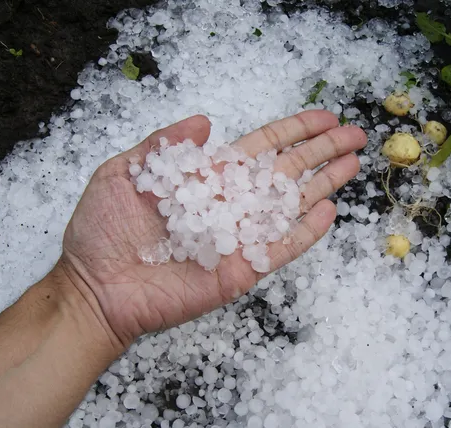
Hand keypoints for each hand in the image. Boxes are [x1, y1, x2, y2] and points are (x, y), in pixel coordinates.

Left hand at [57, 111, 366, 348]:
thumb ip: (164, 145)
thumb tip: (205, 119)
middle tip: (356, 135)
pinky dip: (305, 232)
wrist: (94, 287)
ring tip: (354, 164)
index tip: (324, 117)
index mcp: (207, 178)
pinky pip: (280, 249)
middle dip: (322, 152)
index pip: (261, 148)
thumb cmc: (102, 231)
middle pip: (287, 172)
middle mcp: (229, 204)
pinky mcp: (240, 270)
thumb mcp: (123, 173)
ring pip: (290, 206)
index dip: (294, 131)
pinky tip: (329, 212)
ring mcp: (238, 238)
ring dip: (323, 184)